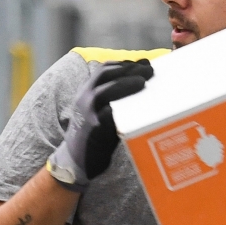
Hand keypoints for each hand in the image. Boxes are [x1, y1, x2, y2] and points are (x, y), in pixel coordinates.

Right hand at [47, 59, 154, 191]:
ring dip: (126, 83)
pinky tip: (136, 104)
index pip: (105, 70)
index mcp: (86, 91)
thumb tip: (142, 86)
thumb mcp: (99, 111)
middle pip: (106, 75)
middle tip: (150, 69)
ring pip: (106, 91)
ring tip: (143, 81)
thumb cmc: (94, 135)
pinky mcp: (93, 129)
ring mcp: (87, 113)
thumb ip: (114, 99)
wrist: (75, 162)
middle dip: (129, 69)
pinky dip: (121, 107)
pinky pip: (108, 114)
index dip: (124, 64)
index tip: (143, 62)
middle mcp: (84, 98)